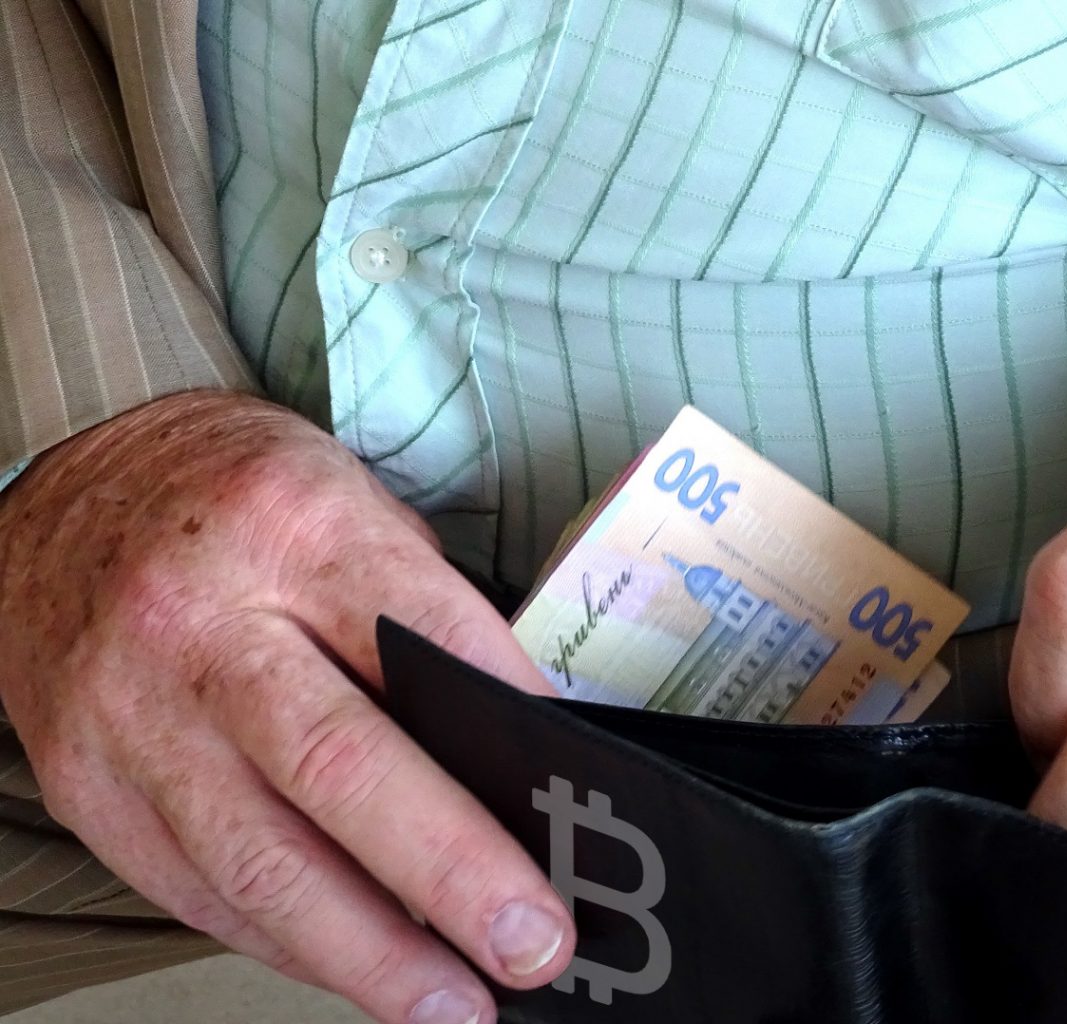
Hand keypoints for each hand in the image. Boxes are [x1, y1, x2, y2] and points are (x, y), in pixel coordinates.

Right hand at [0, 391, 573, 1023]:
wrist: (67, 498)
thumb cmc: (236, 502)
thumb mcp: (347, 504)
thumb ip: (422, 614)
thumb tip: (517, 752)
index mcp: (294, 526)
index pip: (428, 634)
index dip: (513, 723)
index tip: (579, 802)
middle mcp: (203, 620)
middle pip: (340, 765)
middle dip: (452, 872)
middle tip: (533, 943)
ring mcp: (132, 711)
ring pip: (260, 859)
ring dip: (371, 953)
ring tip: (456, 1002)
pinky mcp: (89, 786)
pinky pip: (197, 889)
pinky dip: (291, 943)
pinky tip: (358, 968)